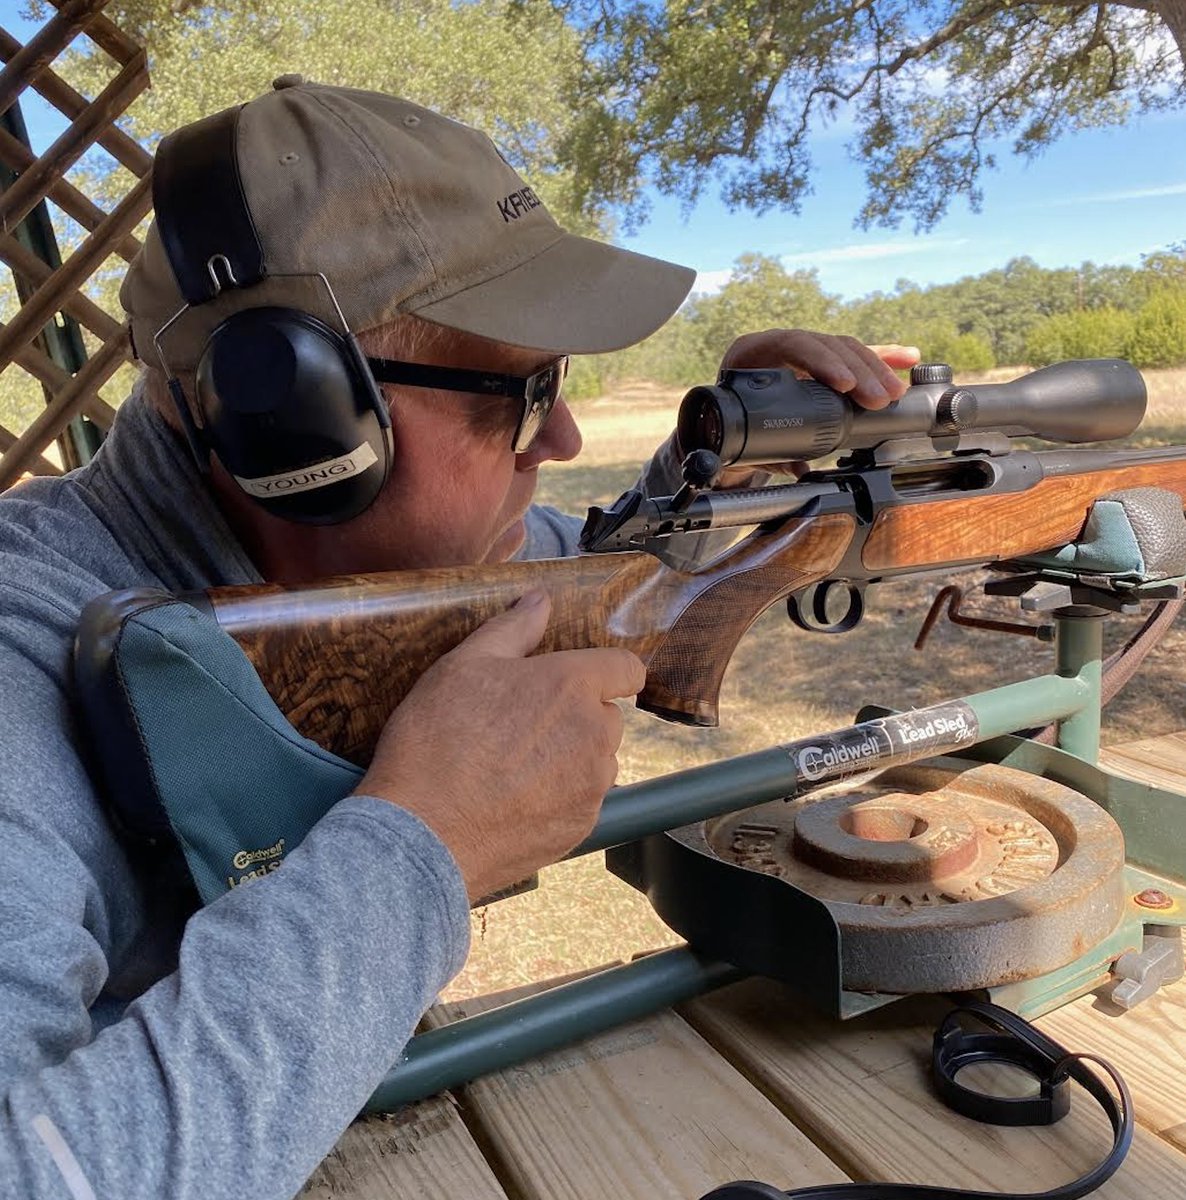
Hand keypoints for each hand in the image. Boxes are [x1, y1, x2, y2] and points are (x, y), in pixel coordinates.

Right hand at [355, 591, 644, 901]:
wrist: (423, 833)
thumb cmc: (437, 740)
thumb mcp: (463, 665)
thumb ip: (513, 628)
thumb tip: (540, 600)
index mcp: (572, 684)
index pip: (627, 668)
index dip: (608, 671)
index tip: (582, 679)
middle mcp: (596, 733)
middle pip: (606, 715)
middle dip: (575, 714)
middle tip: (520, 724)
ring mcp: (593, 785)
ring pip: (596, 760)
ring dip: (569, 757)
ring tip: (512, 766)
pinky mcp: (583, 826)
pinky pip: (582, 800)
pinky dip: (559, 796)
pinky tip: (513, 799)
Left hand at [713, 330, 920, 485]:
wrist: (721, 420)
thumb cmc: (727, 427)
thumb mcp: (740, 437)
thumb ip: (766, 452)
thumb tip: (797, 468)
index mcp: (751, 352)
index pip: (793, 344)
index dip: (822, 361)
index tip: (844, 385)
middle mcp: (779, 344)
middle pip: (828, 345)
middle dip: (860, 371)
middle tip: (880, 397)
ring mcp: (804, 350)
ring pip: (845, 349)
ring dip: (876, 369)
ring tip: (895, 391)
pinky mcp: (823, 360)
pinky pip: (855, 355)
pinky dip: (882, 357)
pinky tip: (909, 357)